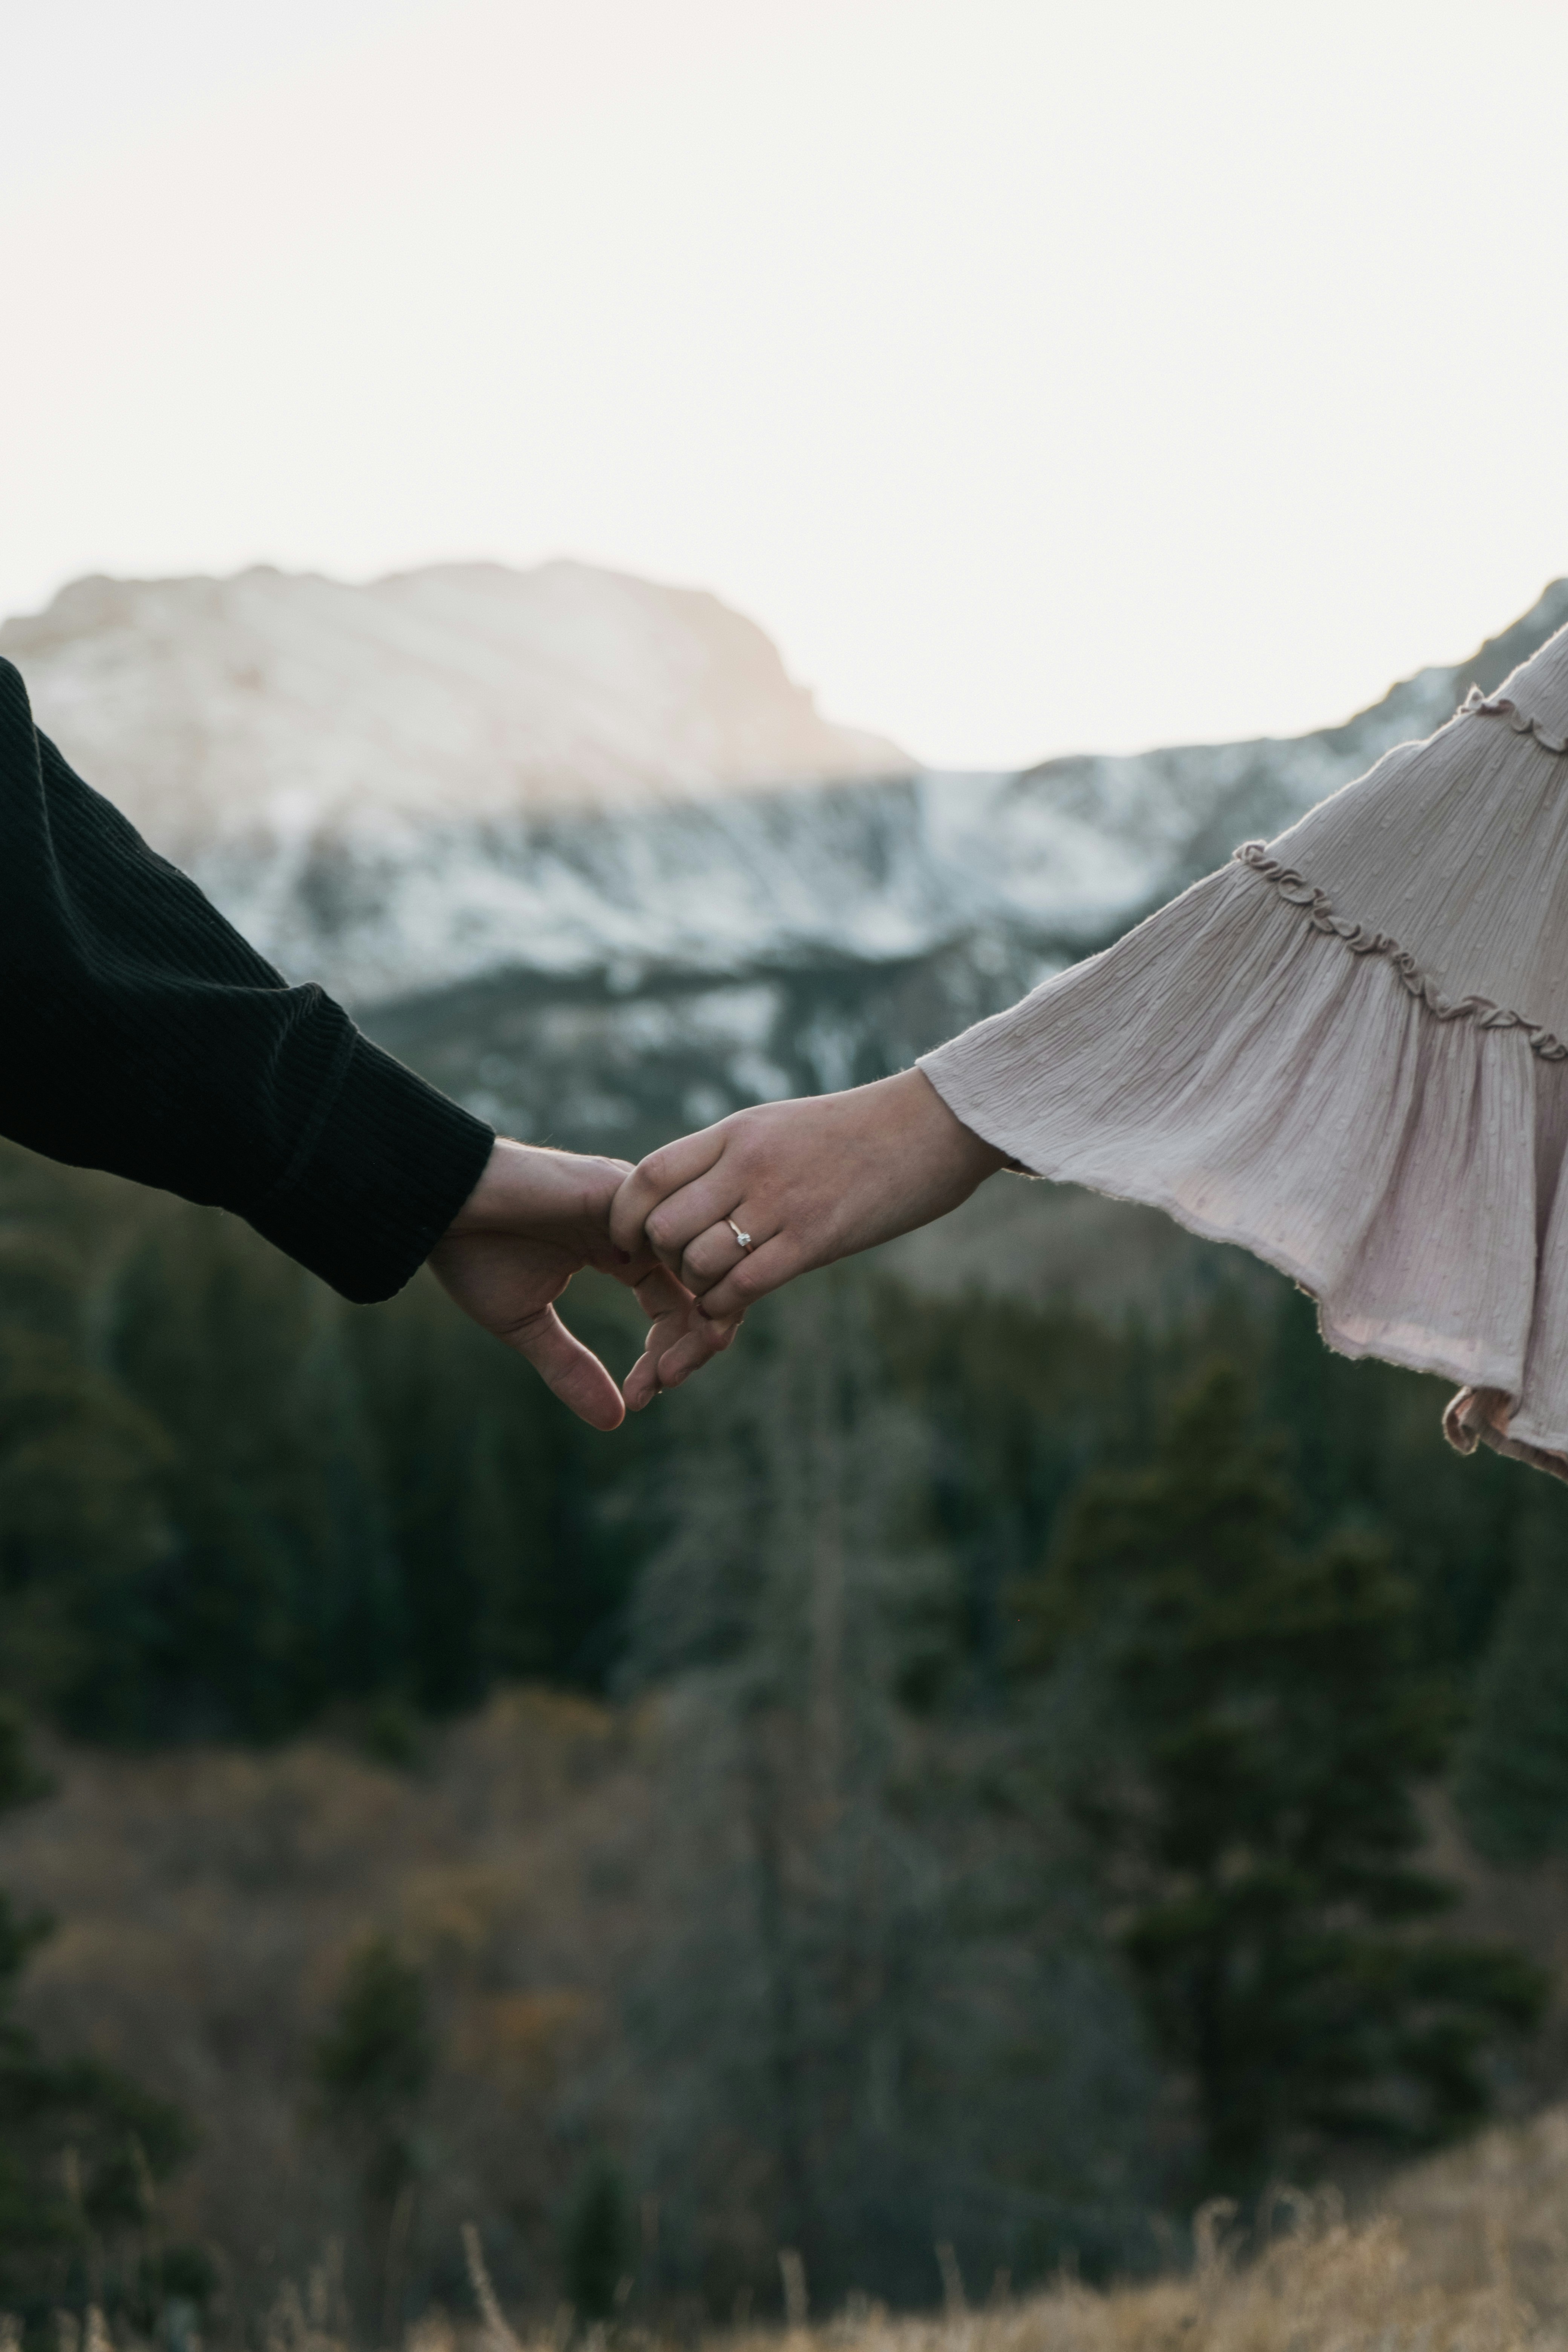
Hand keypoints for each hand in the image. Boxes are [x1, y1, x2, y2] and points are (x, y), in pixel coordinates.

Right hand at [427, 1136, 711, 1430]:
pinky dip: (679, 1281)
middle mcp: (638, 1227)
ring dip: (695, 1321)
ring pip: (698, 1262)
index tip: (641, 1398)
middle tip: (668, 1384)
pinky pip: (675, 1232)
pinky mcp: (622, 1190)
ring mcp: (635, 1205)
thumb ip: (572, 1367)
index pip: (674, 1305)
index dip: (671, 1354)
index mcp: (620, 1252)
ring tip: (670, 1368)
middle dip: (696, 1343)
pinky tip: (660, 1323)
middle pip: (701, 1286)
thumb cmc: (472, 1252)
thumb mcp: (527, 1325)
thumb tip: (615, 1422)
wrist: (436, 1200)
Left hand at [609, 1070, 1010, 1405]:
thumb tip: (688, 1195)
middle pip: (664, 1226)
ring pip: (700, 1261)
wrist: (934, 1125)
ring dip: (698, 1285)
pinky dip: (726, 1304)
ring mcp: (782, 1201)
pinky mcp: (816, 1238)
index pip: (650, 1175)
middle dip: (663, 1259)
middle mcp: (749, 1165)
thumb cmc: (859, 1131)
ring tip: (716, 1284)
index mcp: (736, 1133)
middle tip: (683, 1268)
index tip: (627, 1240)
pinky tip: (733, 1304)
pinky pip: (745, 1285)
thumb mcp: (780, 1127)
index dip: (625, 1216)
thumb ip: (732, 1158)